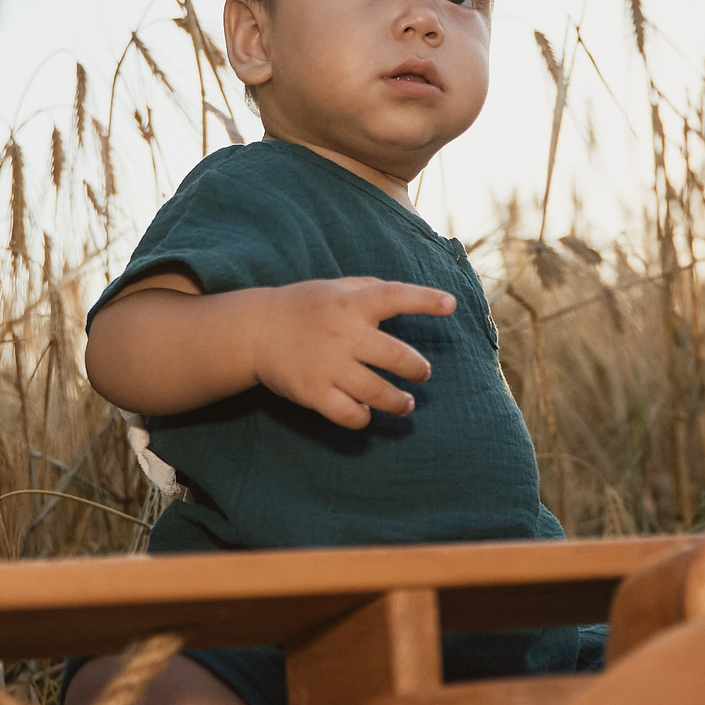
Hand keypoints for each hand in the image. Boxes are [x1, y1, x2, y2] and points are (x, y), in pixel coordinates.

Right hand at [248, 278, 455, 428]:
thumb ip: (370, 289)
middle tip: (422, 374)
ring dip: (400, 402)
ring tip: (406, 404)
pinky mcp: (314, 392)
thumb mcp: (335, 288)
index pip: (395, 297)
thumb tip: (408, 296)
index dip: (425, 300)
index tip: (450, 305)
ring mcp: (329, 366)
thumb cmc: (302, 307)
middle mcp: (344, 334)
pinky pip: (351, 414)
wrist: (254, 331)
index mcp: (351, 304)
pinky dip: (364, 417)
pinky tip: (367, 412)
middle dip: (419, 370)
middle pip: (399, 357)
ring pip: (380, 393)